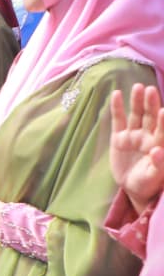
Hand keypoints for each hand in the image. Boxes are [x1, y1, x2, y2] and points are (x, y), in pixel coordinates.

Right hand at [109, 84, 163, 215]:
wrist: (133, 188)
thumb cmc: (149, 183)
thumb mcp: (154, 177)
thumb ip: (159, 164)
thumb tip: (157, 150)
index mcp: (159, 144)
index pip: (163, 130)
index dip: (163, 120)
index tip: (163, 110)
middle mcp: (148, 136)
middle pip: (150, 117)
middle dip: (150, 104)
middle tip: (150, 89)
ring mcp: (133, 135)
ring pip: (136, 115)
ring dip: (136, 101)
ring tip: (138, 87)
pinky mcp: (119, 137)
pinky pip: (118, 120)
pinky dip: (117, 108)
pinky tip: (116, 94)